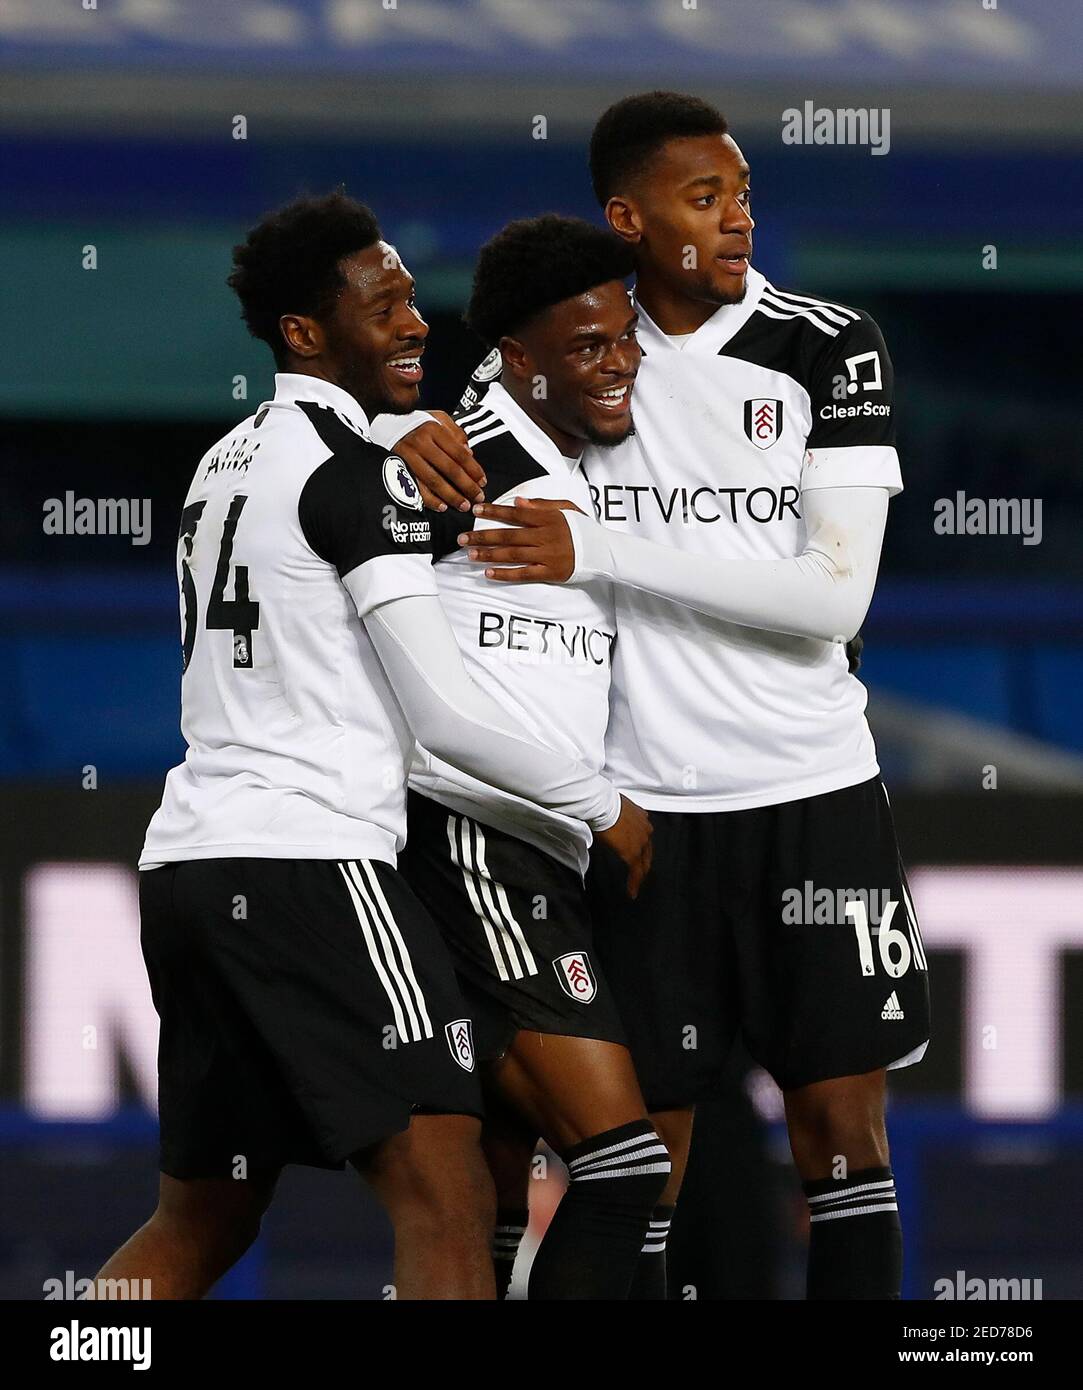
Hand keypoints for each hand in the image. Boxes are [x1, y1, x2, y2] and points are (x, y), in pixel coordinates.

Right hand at [394, 412, 486, 512]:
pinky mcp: (398, 468)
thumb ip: (456, 433)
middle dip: (466, 486)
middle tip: (477, 497)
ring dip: (451, 496)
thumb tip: (470, 453)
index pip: (459, 453)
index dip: (473, 469)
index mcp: (434, 429)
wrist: (386, 423)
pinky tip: (442, 506)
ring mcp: (408, 456)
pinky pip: (416, 487)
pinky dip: (429, 499)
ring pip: (434, 480)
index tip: (482, 482)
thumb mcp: (438, 419)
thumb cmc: (417, 424)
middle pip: (449, 469)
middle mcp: (421, 442)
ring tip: (463, 505)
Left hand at [457, 496, 583, 582]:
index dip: (494, 512)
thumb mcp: (567, 508)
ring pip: (512, 555)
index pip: (515, 514)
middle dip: (482, 536)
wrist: (604, 551)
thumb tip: (517, 502)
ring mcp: (546, 555)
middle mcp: (544, 536)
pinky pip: (524, 574)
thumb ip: (542, 504)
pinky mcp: (550, 573)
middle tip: (462, 538)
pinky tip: (489, 573)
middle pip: (508, 536)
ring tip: (470, 555)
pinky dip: (506, 574)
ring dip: (489, 555)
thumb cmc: (584, 528)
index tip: (476, 510)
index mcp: (547, 518)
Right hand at [595, 795, 652, 899]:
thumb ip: (618, 816)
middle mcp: (645, 830)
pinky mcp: (633, 854)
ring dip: (640, 874)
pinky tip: (632, 892)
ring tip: (635, 884)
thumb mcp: (615, 807)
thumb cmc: (604, 803)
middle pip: (647, 851)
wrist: (603, 805)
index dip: (642, 847)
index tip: (638, 854)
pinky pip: (636, 872)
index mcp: (641, 818)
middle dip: (644, 863)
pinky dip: (634, 883)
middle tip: (640, 873)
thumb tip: (609, 817)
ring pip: (644, 863)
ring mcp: (641, 843)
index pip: (644, 837)